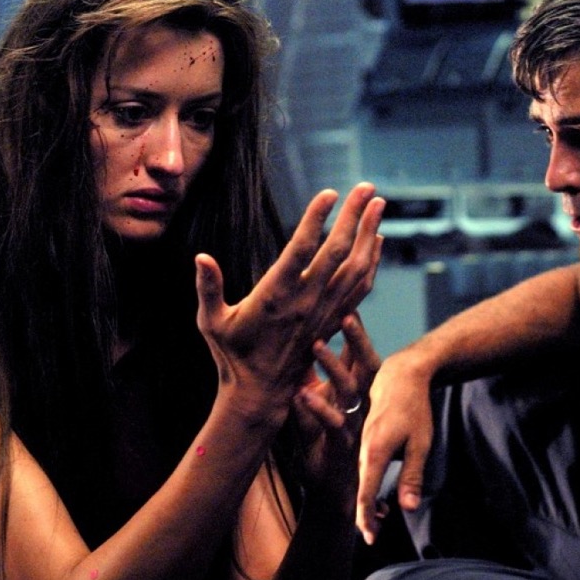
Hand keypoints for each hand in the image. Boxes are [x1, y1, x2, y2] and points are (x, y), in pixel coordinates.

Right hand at [195, 183, 384, 423]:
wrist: (261, 394)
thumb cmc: (232, 355)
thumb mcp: (211, 323)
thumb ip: (208, 288)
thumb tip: (201, 257)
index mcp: (276, 296)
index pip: (301, 250)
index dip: (316, 220)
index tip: (329, 193)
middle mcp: (306, 301)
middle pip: (337, 252)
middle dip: (355, 216)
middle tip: (366, 186)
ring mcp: (324, 311)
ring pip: (356, 268)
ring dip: (369, 234)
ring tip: (379, 204)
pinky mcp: (334, 320)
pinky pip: (360, 287)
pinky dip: (372, 262)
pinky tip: (377, 240)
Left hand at [295, 312, 381, 499]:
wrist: (331, 490)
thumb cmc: (321, 443)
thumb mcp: (311, 404)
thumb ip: (306, 379)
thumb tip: (294, 348)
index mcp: (352, 390)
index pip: (357, 352)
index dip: (354, 328)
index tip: (346, 299)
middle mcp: (358, 402)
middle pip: (365, 363)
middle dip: (357, 338)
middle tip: (346, 311)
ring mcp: (354, 422)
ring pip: (351, 389)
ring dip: (333, 366)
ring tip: (316, 345)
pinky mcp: (343, 444)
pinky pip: (333, 422)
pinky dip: (318, 407)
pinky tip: (303, 394)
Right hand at [356, 348, 434, 545]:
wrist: (401, 373)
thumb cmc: (414, 408)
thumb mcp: (420, 443)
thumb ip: (411, 476)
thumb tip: (408, 508)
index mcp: (374, 453)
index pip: (366, 494)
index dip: (367, 519)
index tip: (370, 540)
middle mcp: (363, 449)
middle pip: (361, 488)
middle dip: (366, 513)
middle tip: (372, 536)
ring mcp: (363, 440)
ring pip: (362, 475)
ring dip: (367, 498)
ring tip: (377, 519)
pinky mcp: (366, 434)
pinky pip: (365, 463)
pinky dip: (369, 480)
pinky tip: (376, 488)